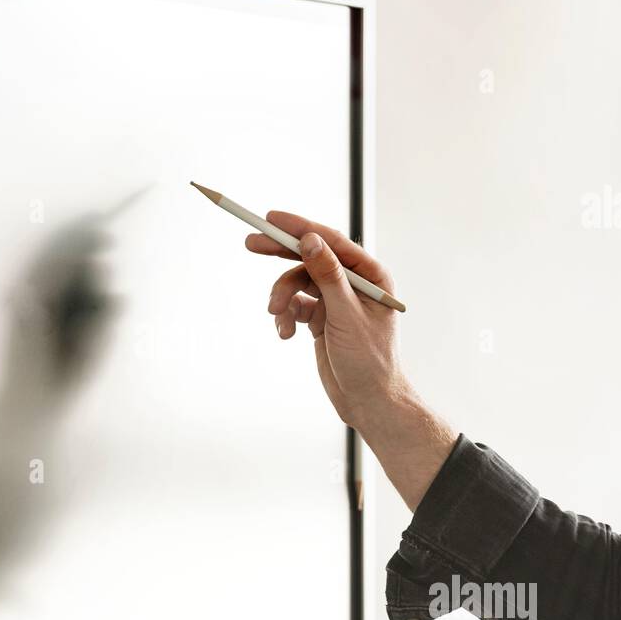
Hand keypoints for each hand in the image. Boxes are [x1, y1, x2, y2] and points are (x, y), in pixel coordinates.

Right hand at [247, 211, 404, 426]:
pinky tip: (286, 334)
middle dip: (280, 252)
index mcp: (370, 275)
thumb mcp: (346, 315)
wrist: (367, 401)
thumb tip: (311, 240)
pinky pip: (295, 306)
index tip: (271, 218)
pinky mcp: (321, 318)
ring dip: (282, 297)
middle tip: (250, 243)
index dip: (300, 228)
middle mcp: (352, 283)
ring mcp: (335, 300)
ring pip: (297, 283)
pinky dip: (285, 317)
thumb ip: (328, 276)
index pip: (330, 242)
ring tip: (276, 316)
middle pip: (310, 256)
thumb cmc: (369, 361)